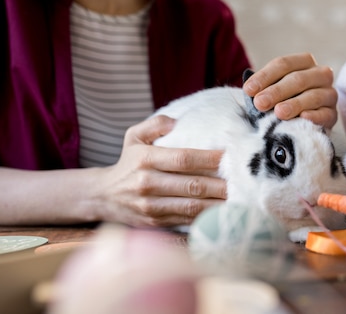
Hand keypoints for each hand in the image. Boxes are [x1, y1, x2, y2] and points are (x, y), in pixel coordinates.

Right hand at [95, 115, 226, 226]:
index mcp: (145, 159)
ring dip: (218, 204)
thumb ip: (156, 123)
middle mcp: (147, 183)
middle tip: (244, 181)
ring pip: (192, 206)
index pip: (184, 158)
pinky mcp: (156, 223)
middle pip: (192, 185)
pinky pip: (187, 220)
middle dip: (221, 184)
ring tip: (239, 198)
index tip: (231, 156)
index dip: (210, 158)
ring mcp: (151, 207)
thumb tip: (178, 122)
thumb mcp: (133, 136)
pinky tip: (224, 213)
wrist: (102, 196)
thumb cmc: (127, 162)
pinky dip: (207, 217)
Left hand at [243, 53, 337, 128]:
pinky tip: (303, 118)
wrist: (301, 121)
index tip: (249, 90)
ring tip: (278, 112)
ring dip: (294, 104)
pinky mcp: (333, 114)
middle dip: (276, 91)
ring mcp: (329, 94)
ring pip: (312, 96)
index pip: (283, 64)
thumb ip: (263, 88)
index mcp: (304, 62)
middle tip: (260, 103)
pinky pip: (325, 114)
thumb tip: (249, 90)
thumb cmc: (283, 100)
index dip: (265, 76)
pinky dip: (314, 116)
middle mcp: (320, 74)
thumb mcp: (273, 89)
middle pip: (297, 79)